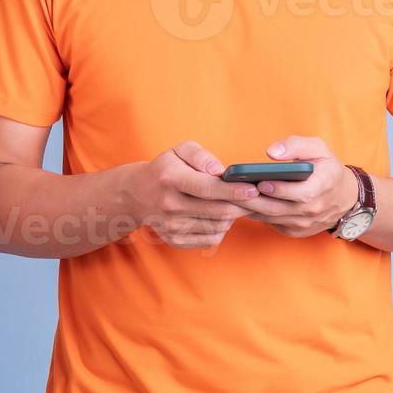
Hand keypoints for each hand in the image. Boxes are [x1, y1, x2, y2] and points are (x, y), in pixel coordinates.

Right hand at [122, 141, 257, 249]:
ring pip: (218, 226)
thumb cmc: (165, 169)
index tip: (253, 189)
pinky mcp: (176, 241)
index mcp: (170, 178)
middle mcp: (169, 205)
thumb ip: (200, 155)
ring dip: (232, 216)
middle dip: (243, 205)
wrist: (136, 196)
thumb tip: (219, 171)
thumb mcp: (178, 151)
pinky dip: (221, 228)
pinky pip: (211, 239)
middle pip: (218, 211)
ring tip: (232, 203)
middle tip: (256, 198)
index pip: (207, 188)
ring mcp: (172, 227)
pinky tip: (217, 216)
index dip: (233, 190)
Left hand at [228, 137, 357, 238]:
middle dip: (254, 199)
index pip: (301, 194)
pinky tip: (239, 203)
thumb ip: (296, 146)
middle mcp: (314, 209)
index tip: (261, 182)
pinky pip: (270, 223)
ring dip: (249, 208)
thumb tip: (272, 152)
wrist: (343, 198)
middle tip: (232, 189)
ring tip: (229, 195)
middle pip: (279, 208)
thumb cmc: (327, 169)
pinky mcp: (294, 230)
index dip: (280, 189)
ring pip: (271, 217)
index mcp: (323, 186)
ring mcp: (303, 223)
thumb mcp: (319, 148)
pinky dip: (254, 214)